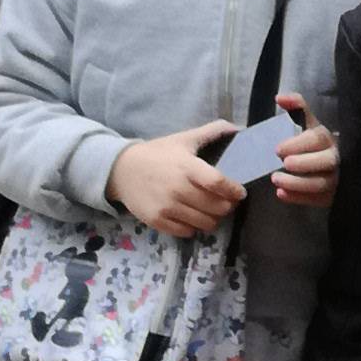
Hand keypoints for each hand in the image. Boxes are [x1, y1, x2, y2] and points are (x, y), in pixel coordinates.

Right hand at [107, 127, 244, 236]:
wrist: (121, 170)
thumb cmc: (157, 154)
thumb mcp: (184, 139)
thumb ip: (212, 132)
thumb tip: (238, 128)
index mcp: (187, 167)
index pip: (218, 183)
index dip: (234, 190)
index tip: (239, 192)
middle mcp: (178, 189)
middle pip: (217, 207)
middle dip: (227, 206)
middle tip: (225, 201)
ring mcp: (167, 207)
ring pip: (205, 223)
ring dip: (213, 218)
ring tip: (209, 210)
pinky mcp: (157, 221)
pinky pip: (187, 232)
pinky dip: (194, 227)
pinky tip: (191, 217)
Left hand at [269, 93, 337, 207]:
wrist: (331, 164)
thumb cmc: (313, 143)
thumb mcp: (307, 122)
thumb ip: (296, 107)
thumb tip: (279, 97)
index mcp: (328, 138)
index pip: (318, 139)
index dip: (299, 144)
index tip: (278, 149)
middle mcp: (337, 158)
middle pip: (326, 162)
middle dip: (304, 164)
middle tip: (283, 164)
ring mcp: (337, 179)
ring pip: (323, 183)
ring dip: (298, 184)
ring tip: (276, 180)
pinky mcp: (333, 196)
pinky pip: (318, 200)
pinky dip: (299, 198)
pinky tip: (281, 194)